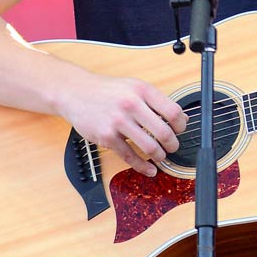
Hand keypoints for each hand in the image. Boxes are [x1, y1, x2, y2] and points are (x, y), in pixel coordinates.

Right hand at [52, 70, 188, 176]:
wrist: (75, 92)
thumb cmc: (108, 91)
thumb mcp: (135, 87)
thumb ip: (157, 102)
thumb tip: (182, 118)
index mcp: (143, 91)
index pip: (173, 112)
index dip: (181, 125)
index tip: (180, 130)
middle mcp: (132, 105)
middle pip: (164, 132)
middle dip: (173, 144)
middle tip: (173, 147)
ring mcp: (118, 122)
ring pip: (149, 147)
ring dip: (159, 156)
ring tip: (161, 156)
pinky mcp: (106, 136)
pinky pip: (129, 156)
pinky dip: (142, 166)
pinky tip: (149, 169)